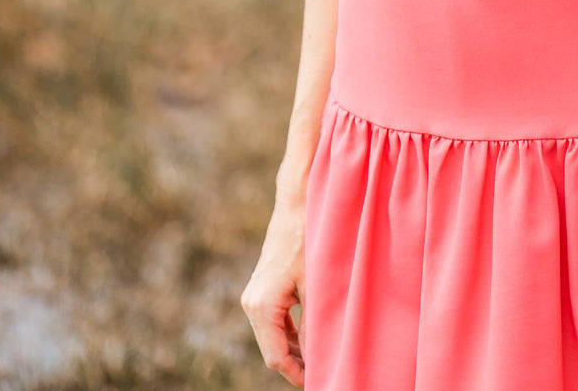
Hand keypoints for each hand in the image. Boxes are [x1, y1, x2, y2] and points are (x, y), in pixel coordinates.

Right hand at [241, 202, 306, 385]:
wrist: (297, 204)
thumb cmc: (308, 240)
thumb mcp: (316, 286)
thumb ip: (314, 326)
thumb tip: (317, 359)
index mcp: (262, 307)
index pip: (276, 358)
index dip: (297, 375)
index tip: (318, 382)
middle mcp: (252, 304)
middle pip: (273, 350)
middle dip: (297, 365)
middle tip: (325, 373)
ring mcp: (254, 295)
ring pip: (273, 337)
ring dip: (295, 350)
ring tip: (321, 360)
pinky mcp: (261, 288)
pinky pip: (273, 321)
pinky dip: (291, 333)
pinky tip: (311, 339)